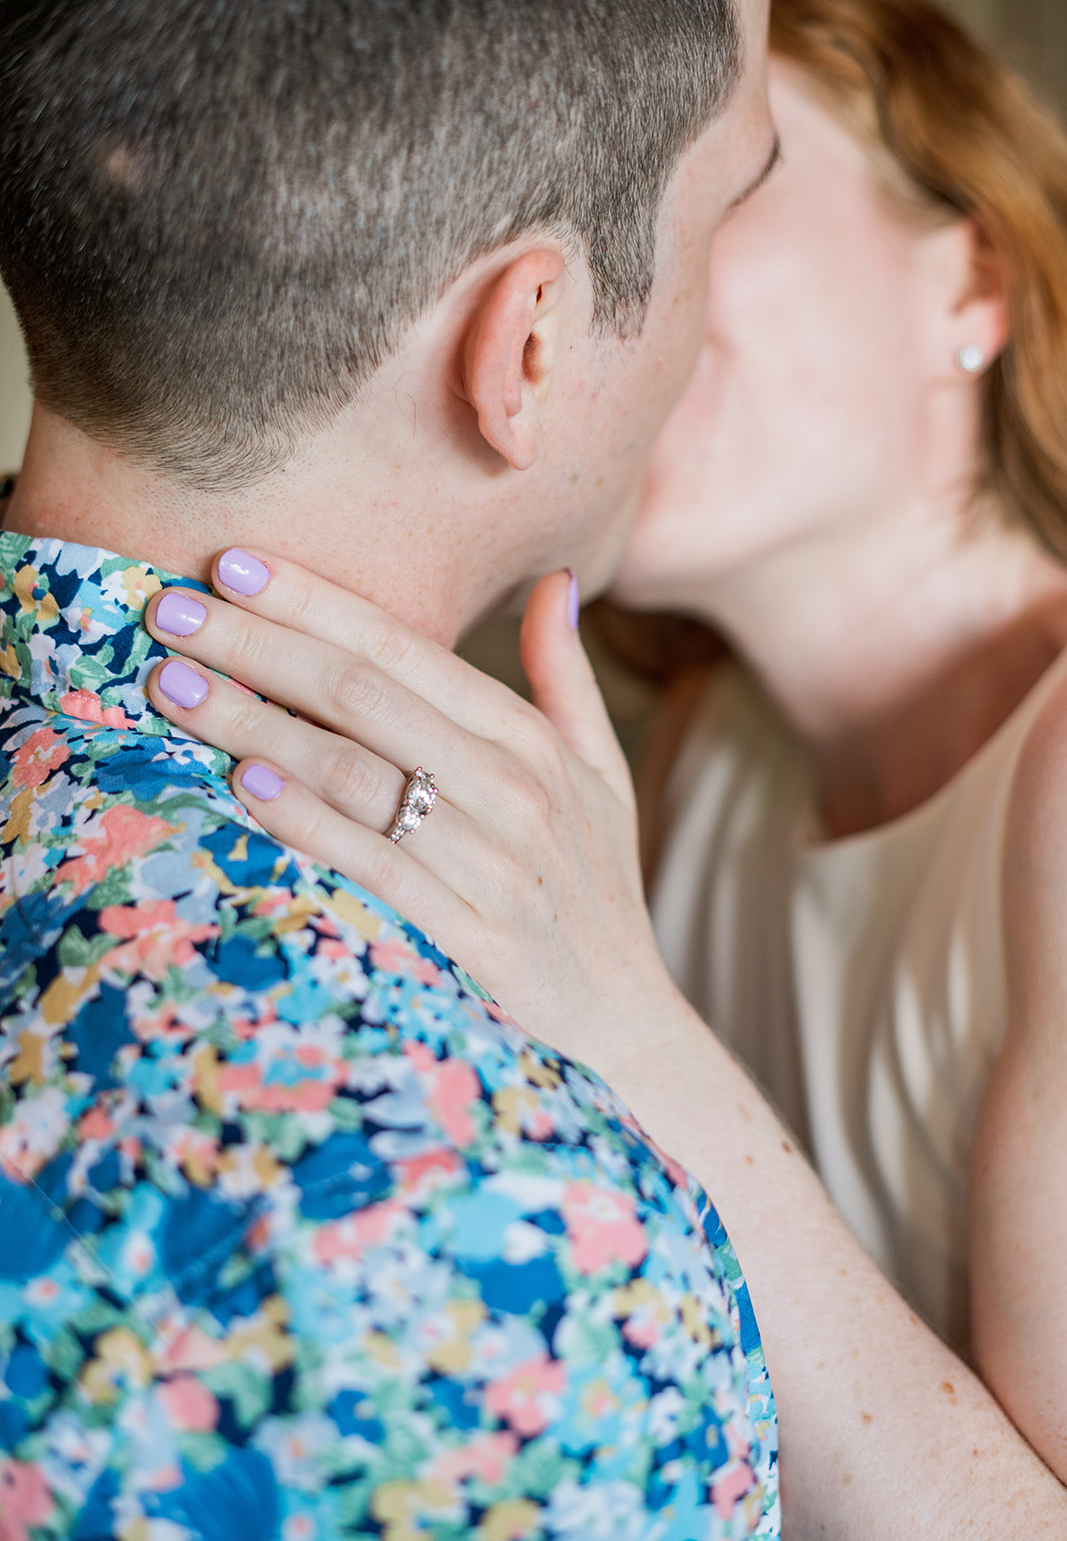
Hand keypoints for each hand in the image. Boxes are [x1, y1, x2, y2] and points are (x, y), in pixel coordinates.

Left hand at [145, 551, 675, 1066]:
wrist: (628, 1022)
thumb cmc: (596, 890)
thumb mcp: (602, 774)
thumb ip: (566, 678)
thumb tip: (554, 582)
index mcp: (530, 740)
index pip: (404, 649)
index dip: (314, 601)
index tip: (233, 563)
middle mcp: (514, 788)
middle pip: (364, 696)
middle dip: (259, 646)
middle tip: (170, 611)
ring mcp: (495, 864)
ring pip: (357, 773)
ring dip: (256, 724)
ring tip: (173, 687)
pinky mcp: (477, 938)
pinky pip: (375, 867)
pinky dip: (309, 822)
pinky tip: (244, 783)